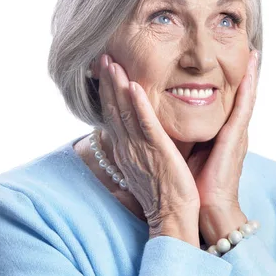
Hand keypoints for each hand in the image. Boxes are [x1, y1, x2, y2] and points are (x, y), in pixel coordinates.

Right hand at [96, 54, 200, 236]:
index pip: (113, 116)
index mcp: (126, 151)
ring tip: (111, 63)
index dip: (107, 93)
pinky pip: (144, 125)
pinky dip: (138, 105)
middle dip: (107, 83)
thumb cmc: (164, 194)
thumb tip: (142, 133)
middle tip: (102, 58)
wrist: (173, 217)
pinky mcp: (156, 152)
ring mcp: (140, 149)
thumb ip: (142, 147)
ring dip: (117, 86)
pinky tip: (133, 86)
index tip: (105, 71)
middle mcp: (127, 148)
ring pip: (124, 112)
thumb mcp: (146, 167)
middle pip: (113, 110)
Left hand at [191, 50, 258, 211]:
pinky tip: (250, 71)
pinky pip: (243, 108)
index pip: (229, 100)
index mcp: (223, 133)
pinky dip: (248, 88)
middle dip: (247, 71)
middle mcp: (234, 130)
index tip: (234, 58)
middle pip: (241, 94)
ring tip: (256, 51)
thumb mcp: (192, 152)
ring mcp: (237, 133)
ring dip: (251, 73)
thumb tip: (174, 121)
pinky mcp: (236, 138)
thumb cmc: (198, 184)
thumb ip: (190, 135)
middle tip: (251, 46)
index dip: (233, 79)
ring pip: (246, 96)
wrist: (209, 208)